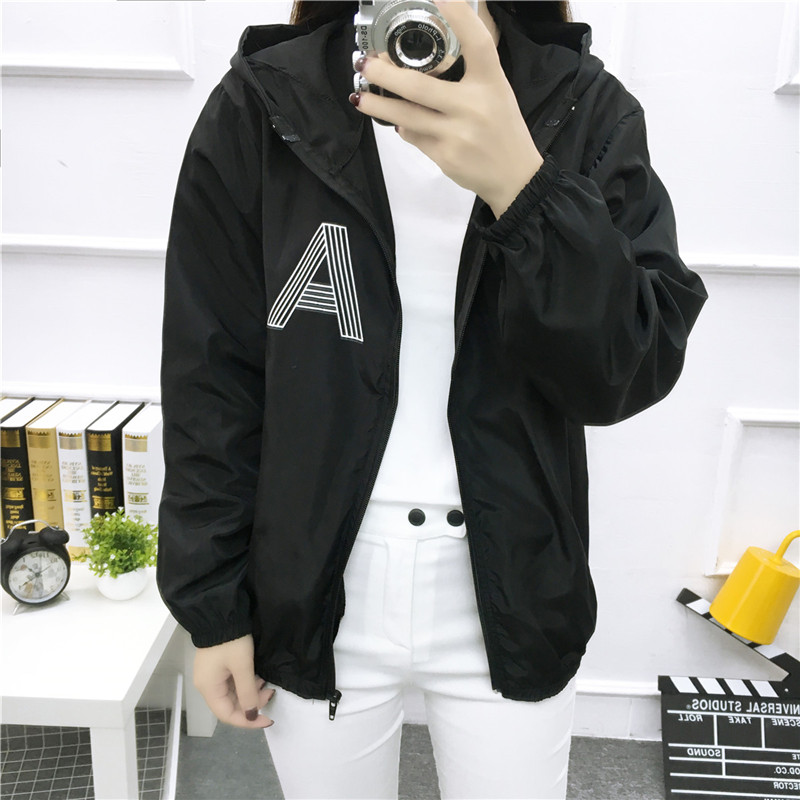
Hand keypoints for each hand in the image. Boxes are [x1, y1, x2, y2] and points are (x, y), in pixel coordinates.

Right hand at [192, 633, 275, 728]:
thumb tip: (252, 715)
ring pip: (232, 694)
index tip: (268, 719)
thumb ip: (248, 693)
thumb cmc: (232, 642)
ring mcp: (211, 675)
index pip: (227, 715)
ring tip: (266, 684)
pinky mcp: (217, 666)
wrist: (221, 614)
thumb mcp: (243, 666)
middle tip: (270, 693)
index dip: (248, 721)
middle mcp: (207, 685)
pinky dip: (245, 683)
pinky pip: (231, 682)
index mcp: (209, 689)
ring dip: (250, 692)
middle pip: (230, 705)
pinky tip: (257, 677)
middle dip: (252, 703)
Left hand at [350, 0, 543, 218]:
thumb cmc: (502, 128)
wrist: (515, 177)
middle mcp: (474, 107)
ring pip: (406, 117)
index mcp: (492, 83)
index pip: (477, 44)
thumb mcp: (496, 91)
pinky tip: (396, 122)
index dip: (458, 16)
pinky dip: (402, 128)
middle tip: (364, 62)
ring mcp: (457, 134)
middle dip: (385, 75)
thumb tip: (425, 58)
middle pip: (420, 87)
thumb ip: (468, 72)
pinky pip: (413, 137)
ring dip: (378, 106)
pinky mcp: (445, 157)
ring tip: (359, 95)